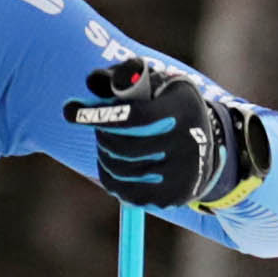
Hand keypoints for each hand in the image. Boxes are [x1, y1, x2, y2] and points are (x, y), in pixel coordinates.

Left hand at [66, 59, 267, 211]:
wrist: (208, 146)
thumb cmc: (170, 107)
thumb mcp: (154, 82)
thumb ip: (122, 78)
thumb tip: (92, 82)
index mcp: (182, 109)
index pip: (133, 116)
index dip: (97, 115)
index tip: (69, 110)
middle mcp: (187, 144)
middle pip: (122, 145)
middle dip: (102, 133)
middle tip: (99, 126)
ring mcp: (180, 175)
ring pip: (119, 169)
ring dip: (104, 154)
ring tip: (108, 143)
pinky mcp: (170, 199)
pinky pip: (123, 191)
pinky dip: (110, 176)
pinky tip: (114, 162)